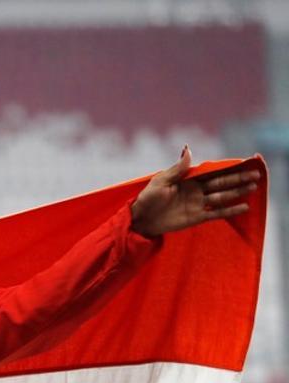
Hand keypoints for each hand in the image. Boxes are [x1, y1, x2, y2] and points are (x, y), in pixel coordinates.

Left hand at [130, 146, 258, 237]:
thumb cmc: (147, 198)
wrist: (140, 219)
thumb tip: (188, 148)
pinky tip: (243, 207)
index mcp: (187, 179)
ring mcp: (197, 204)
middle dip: (237, 179)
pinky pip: (216, 214)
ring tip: (253, 187)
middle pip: (220, 184)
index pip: (211, 172)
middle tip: (255, 175)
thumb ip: (178, 168)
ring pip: (221, 197)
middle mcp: (195, 191)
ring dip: (237, 192)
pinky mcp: (196, 218)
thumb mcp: (161, 180)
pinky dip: (229, 211)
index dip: (226, 167)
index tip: (242, 162)